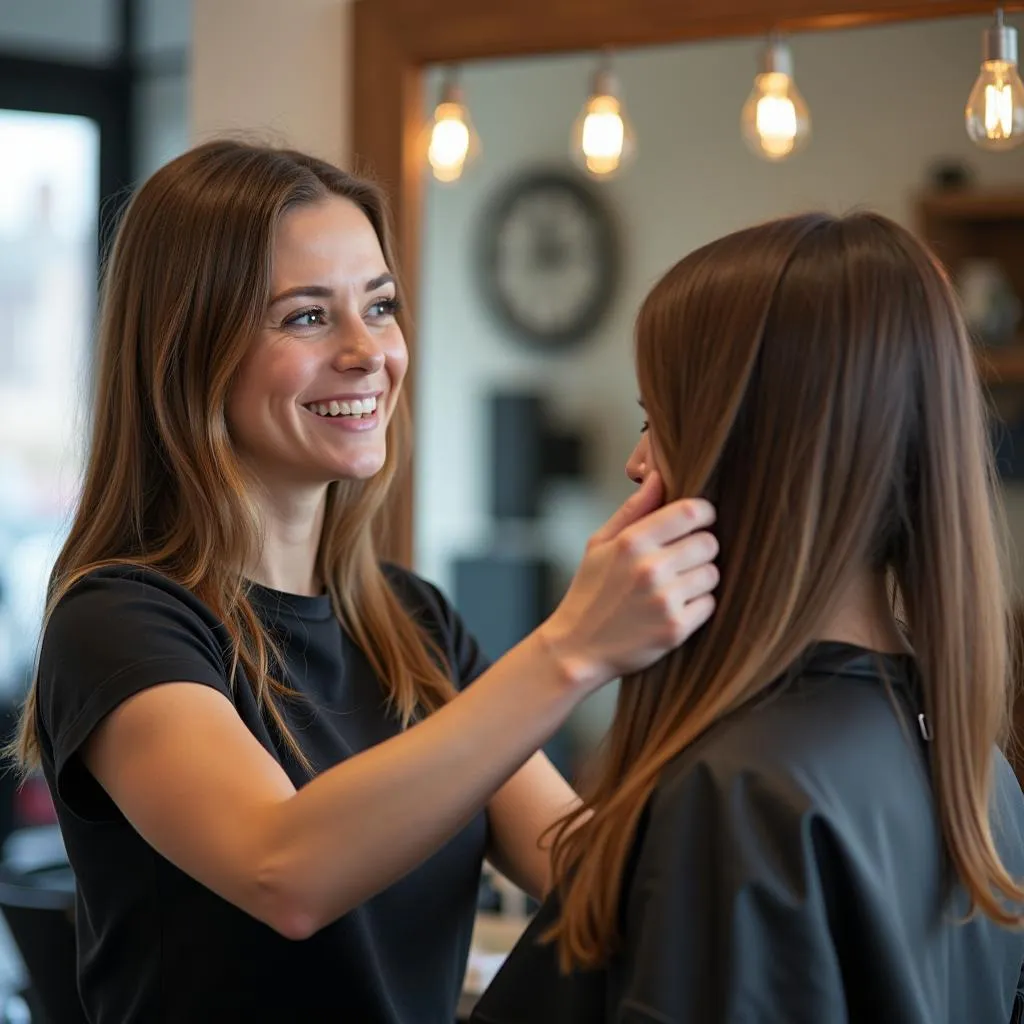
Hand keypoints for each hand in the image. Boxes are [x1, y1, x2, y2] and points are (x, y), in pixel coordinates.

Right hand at [537, 472, 717, 694]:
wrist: (577, 649)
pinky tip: (672, 609)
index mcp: (632, 542)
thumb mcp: (599, 545)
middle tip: (680, 561)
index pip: (691, 512)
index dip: (703, 514)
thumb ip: (633, 511)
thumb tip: (658, 475)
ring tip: (673, 587)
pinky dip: (696, 606)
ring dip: (699, 579)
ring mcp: (665, 600)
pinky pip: (709, 604)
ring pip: (712, 574)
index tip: (699, 521)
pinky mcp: (676, 628)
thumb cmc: (589, 592)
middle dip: (700, 549)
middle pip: (709, 543)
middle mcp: (651, 568)